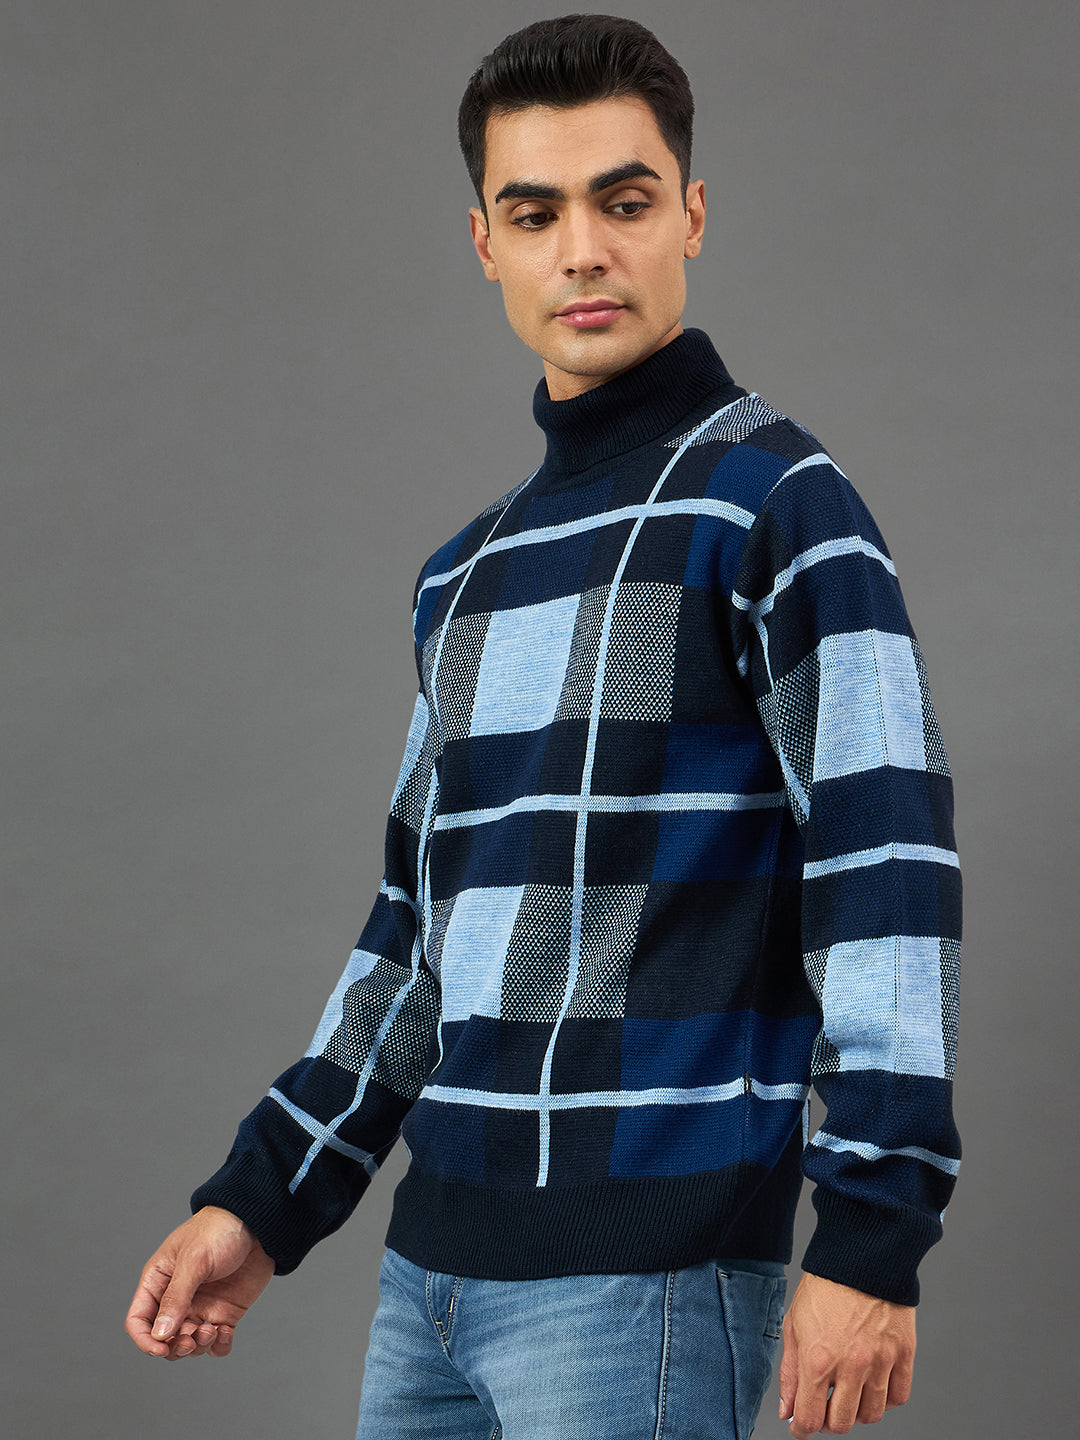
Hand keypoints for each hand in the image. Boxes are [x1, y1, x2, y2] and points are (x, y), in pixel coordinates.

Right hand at [125, 1205, 274, 1359]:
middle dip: (175, 1347)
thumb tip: (160, 1334)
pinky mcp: (224, 1313)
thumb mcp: (194, 1260)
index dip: (145, 1340)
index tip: (162, 1348)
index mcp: (159, 1281)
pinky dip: (219, 1346)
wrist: (257, 1223)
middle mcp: (177, 1299)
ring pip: (189, 1345)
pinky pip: (216, 1343)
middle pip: (163, 1339)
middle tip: (192, 1339)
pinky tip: (226, 1331)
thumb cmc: (219, 1229)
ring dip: (198, 1347)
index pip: (138, 1320)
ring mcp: (201, 1307)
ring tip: (212, 1330)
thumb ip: (176, 1297)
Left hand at [778, 1273, 915, 1434]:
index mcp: (818, 1359)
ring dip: (857, 1411)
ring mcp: (880, 1361)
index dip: (801, 1427)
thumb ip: (790, 1372)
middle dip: (829, 1420)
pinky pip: (898, 1397)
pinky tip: (872, 1383)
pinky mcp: (904, 1354)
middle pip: (842, 1424)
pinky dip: (885, 1399)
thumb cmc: (824, 1287)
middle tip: (825, 1404)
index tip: (800, 1424)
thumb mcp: (794, 1325)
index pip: (810, 1419)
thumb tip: (788, 1410)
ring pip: (871, 1415)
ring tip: (849, 1391)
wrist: (861, 1256)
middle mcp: (851, 1365)